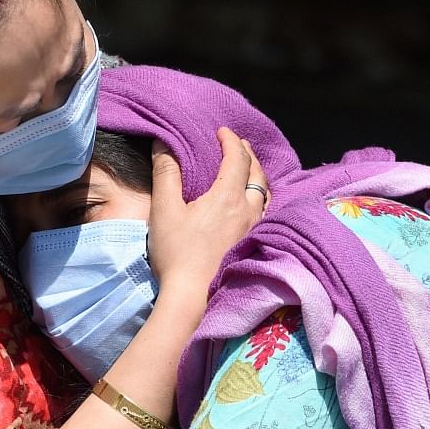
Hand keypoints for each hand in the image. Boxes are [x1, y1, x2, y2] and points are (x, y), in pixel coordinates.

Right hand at [146, 127, 266, 295]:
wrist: (193, 296)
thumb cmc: (177, 253)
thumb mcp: (165, 210)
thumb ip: (166, 174)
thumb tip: (163, 145)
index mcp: (228, 197)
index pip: (237, 158)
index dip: (231, 141)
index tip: (221, 132)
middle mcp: (249, 210)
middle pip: (257, 173)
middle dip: (248, 155)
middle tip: (238, 145)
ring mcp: (255, 229)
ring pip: (266, 193)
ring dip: (257, 175)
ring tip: (248, 169)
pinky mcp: (254, 245)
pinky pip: (266, 211)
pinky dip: (261, 197)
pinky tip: (252, 203)